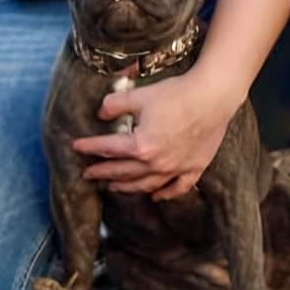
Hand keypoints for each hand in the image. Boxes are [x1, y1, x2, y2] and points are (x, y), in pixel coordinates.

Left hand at [70, 65, 242, 200]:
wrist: (213, 96)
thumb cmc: (177, 93)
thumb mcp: (139, 95)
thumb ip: (114, 104)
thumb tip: (100, 112)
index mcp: (141, 145)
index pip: (107, 148)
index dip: (89, 147)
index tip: (76, 147)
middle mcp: (157, 163)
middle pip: (123, 171)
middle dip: (103, 172)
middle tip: (88, 174)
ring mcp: (176, 168)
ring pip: (146, 184)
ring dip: (127, 187)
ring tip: (113, 187)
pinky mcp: (194, 168)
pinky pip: (176, 188)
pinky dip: (164, 194)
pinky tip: (155, 196)